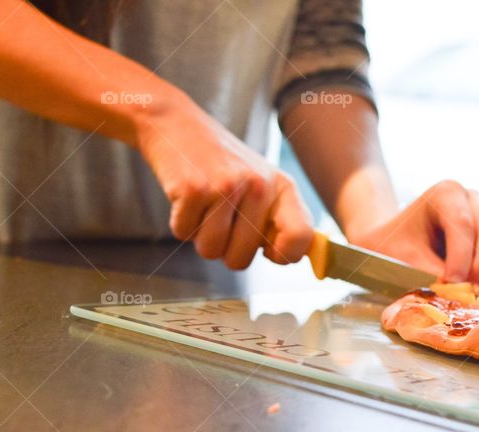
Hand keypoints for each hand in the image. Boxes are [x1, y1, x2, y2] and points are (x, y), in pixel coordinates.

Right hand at [135, 94, 312, 268]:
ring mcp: (227, 186)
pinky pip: (183, 233)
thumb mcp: (260, 184)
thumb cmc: (221, 164)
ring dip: (200, 236)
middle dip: (224, 249)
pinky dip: (180, 221)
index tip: (267, 252)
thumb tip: (290, 257)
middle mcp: (259, 185)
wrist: (177, 125)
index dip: (283, 256)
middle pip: (241, 259)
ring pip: (210, 250)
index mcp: (283, 187)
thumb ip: (278, 221)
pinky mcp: (194, 188)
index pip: (301, 237)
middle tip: (220, 219)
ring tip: (204, 205)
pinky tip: (186, 195)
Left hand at [346, 181, 478, 285]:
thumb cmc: (394, 248)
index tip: (451, 282)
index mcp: (444, 194)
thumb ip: (427, 272)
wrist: (394, 244)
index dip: (461, 256)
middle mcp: (471, 198)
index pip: (462, 222)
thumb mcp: (400, 259)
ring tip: (475, 290)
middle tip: (467, 291)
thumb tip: (456, 290)